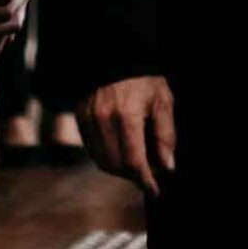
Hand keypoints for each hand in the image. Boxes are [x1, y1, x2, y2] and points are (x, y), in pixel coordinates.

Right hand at [78, 75, 176, 197]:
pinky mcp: (80, 118)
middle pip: (116, 165)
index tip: (155, 191)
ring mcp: (88, 120)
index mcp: (127, 116)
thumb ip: (165, 135)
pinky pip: (92, 150)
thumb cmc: (144, 79)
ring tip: (137, 163)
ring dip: (120, 169)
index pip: (134, 161)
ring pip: (102, 161)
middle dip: (134, 175)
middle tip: (150, 173)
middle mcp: (103, 120)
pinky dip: (107, 157)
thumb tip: (167, 166)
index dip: (145, 180)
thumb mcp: (163, 101)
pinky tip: (121, 152)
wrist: (116, 57)